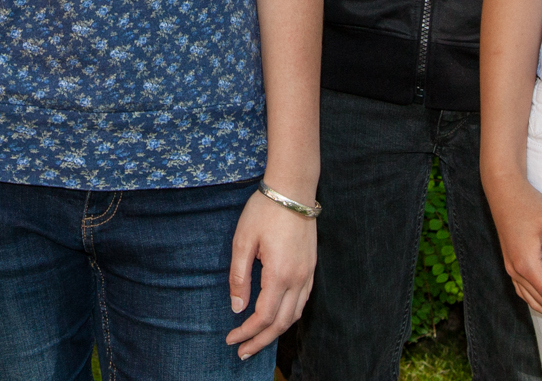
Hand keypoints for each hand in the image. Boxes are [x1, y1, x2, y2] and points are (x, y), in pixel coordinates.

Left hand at [224, 190, 316, 360]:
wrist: (294, 189)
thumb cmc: (264, 211)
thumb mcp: (243, 241)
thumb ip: (239, 277)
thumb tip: (237, 308)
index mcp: (279, 274)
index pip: (262, 316)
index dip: (246, 332)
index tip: (230, 339)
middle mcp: (298, 279)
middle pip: (280, 323)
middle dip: (260, 341)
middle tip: (242, 352)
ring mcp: (307, 274)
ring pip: (294, 315)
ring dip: (276, 332)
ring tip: (257, 340)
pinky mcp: (311, 267)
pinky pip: (302, 301)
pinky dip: (288, 316)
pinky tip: (277, 318)